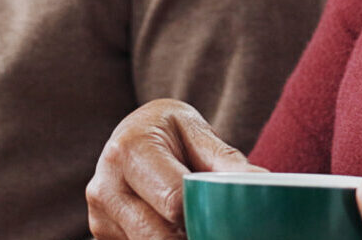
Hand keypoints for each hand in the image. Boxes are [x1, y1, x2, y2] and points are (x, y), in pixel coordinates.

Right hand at [85, 98, 260, 239]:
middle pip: (160, 235)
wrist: (132, 135)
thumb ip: (226, 162)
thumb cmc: (168, 132)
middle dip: (193, 236)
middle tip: (218, 229)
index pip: (174, 201)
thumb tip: (263, 185)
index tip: (228, 222)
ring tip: (199, 228)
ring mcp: (99, 215)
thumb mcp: (197, 133)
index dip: (205, 216)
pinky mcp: (101, 235)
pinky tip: (177, 231)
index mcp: (128, 150)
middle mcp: (104, 185)